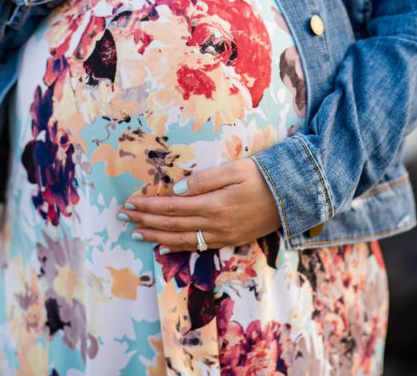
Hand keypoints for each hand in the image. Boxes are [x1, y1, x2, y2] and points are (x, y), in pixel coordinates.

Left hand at [118, 157, 281, 253]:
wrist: (293, 196)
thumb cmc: (263, 176)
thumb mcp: (234, 169)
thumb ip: (204, 180)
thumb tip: (175, 190)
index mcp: (213, 204)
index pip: (171, 206)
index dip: (148, 206)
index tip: (129, 203)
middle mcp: (214, 224)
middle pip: (171, 224)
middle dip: (144, 220)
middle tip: (123, 216)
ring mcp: (221, 235)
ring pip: (180, 239)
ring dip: (155, 236)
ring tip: (135, 232)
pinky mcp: (229, 240)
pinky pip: (196, 247)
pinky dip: (177, 247)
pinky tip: (163, 246)